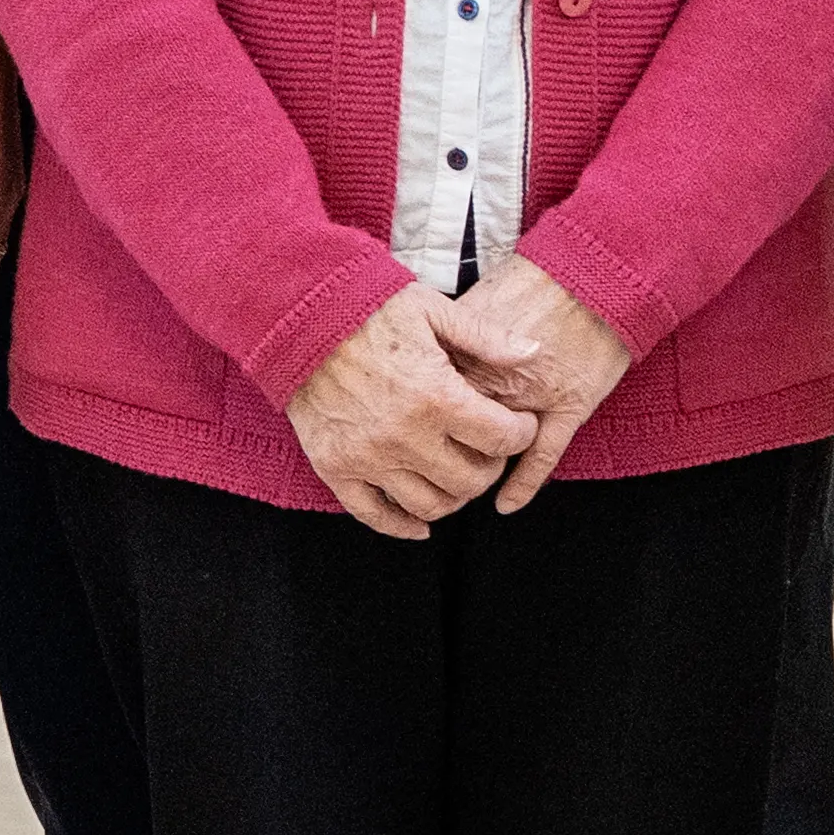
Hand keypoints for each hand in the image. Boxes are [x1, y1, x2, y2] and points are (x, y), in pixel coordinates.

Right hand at [286, 284, 539, 540]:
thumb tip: (535, 352)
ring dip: (453, 497)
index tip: (518, 424)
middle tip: (488, 449)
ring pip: (430, 505)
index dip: (520, 433)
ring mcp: (368, 457)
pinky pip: (375, 515)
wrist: (298, 317)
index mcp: (436, 396)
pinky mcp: (336, 468)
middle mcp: (404, 436)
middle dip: (490, 467)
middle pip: (470, 480)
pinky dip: (402, 526)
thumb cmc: (370, 307)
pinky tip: (420, 524)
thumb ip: (486, 338)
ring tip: (456, 474)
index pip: (501, 438)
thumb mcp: (433, 310)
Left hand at [437, 256, 638, 513]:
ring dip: (476, 472)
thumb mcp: (480, 298)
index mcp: (469, 349)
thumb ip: (449, 334)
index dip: (413, 416)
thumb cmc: (538, 278)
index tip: (400, 429)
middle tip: (423, 469)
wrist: (598, 272)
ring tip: (459, 487)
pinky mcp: (568, 408)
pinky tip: (505, 506)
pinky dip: (522, 485)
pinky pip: (541, 458)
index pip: (427, 394)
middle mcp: (496, 377)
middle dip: (437, 451)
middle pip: (453, 429)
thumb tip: (416, 353)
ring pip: (494, 449)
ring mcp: (533, 396)